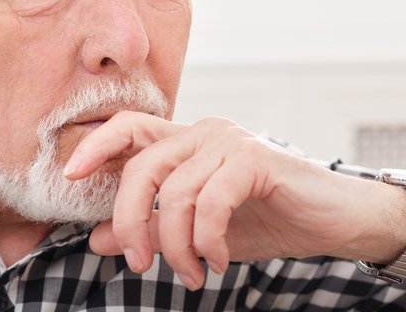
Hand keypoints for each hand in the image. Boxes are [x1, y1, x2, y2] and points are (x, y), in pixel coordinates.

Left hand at [62, 112, 405, 289]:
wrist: (336, 221)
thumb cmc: (271, 220)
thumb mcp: (201, 234)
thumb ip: (153, 229)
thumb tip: (97, 240)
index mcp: (187, 143)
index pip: (130, 129)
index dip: (95, 147)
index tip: (69, 175)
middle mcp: (204, 133)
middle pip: (141, 167)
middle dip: (131, 222)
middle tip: (142, 265)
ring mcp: (230, 141)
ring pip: (175, 193)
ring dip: (176, 247)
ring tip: (194, 275)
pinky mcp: (256, 159)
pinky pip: (210, 202)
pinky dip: (207, 241)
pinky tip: (218, 263)